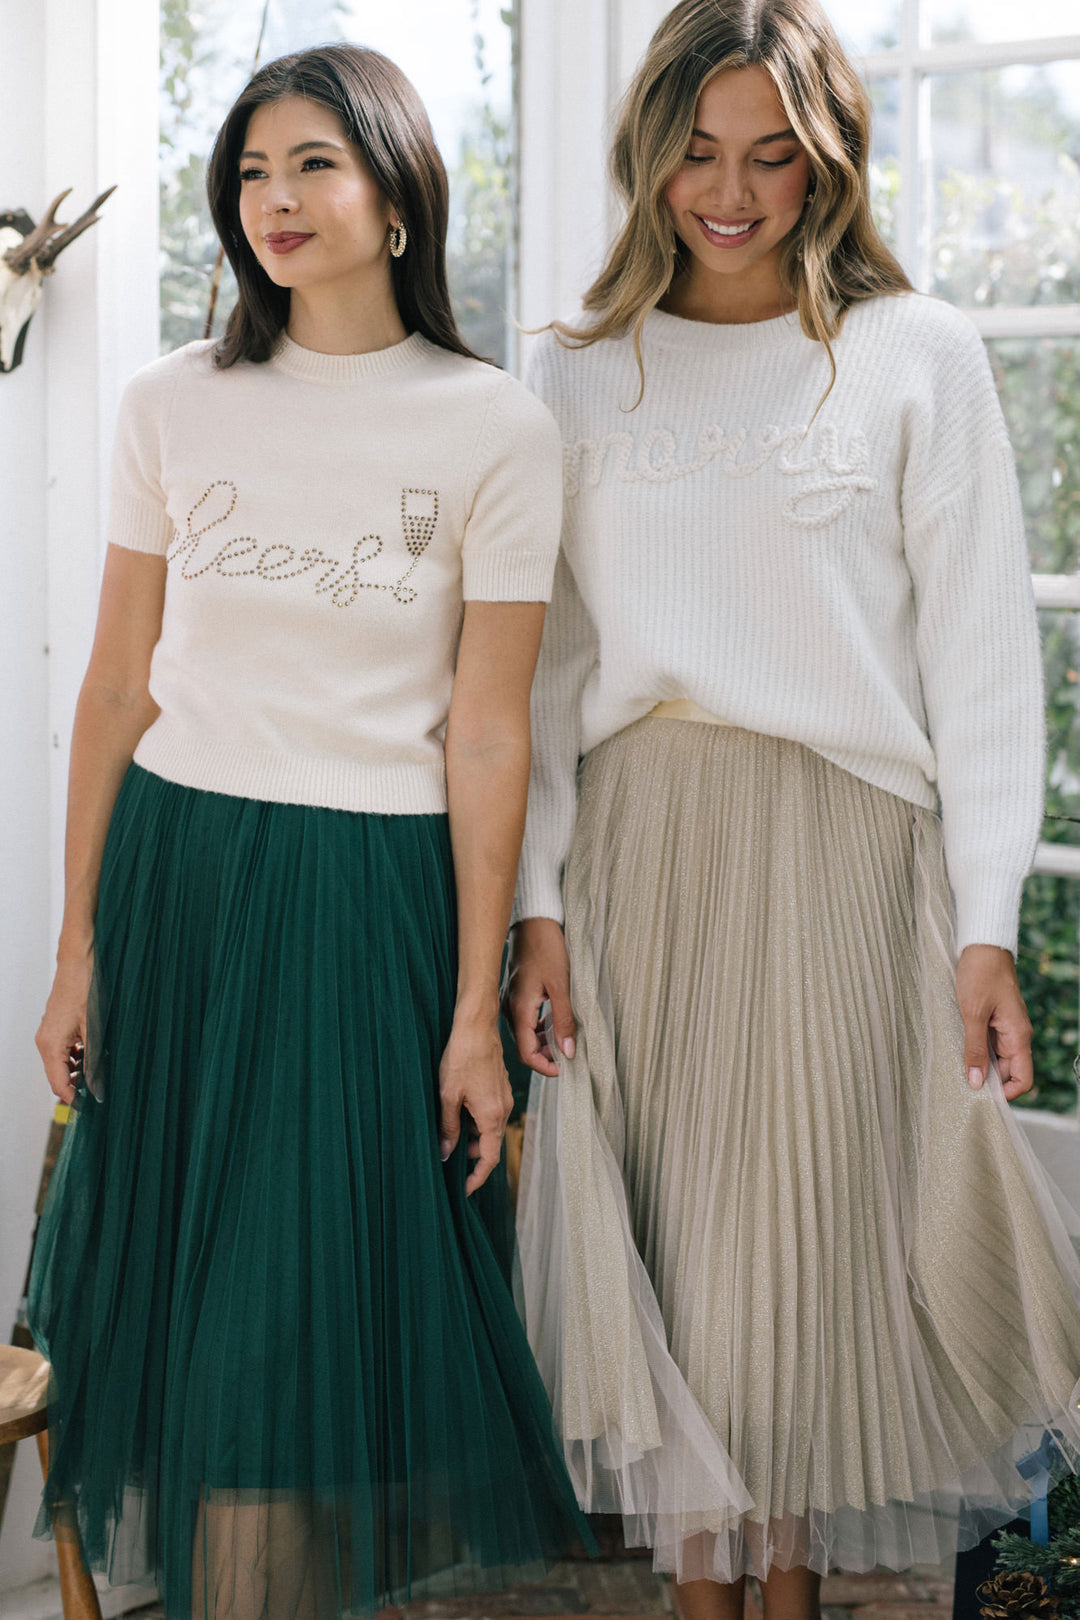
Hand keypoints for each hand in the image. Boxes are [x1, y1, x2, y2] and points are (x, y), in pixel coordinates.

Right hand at [36, 956, 92, 1103]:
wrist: (79, 964)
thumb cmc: (86, 991)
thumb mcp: (93, 1029)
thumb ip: (94, 1061)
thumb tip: (97, 1088)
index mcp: (50, 1046)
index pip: (58, 1084)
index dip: (73, 1099)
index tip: (91, 1108)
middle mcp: (45, 1042)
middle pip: (58, 1076)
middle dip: (77, 1085)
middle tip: (101, 1090)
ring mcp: (48, 1035)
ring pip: (61, 1064)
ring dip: (79, 1071)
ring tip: (101, 1071)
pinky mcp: (55, 1028)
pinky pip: (63, 1051)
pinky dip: (77, 1057)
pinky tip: (94, 1054)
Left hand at [438, 1010, 512, 1194]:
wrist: (477, 1027)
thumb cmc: (462, 1059)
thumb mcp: (448, 1096)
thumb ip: (449, 1127)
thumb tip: (447, 1153)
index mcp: (492, 1116)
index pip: (489, 1158)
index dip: (477, 1178)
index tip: (464, 1190)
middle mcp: (503, 1110)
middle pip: (490, 1144)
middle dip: (471, 1156)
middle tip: (447, 1157)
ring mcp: (503, 1097)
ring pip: (489, 1128)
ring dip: (472, 1136)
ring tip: (448, 1132)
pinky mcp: (499, 1087)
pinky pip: (490, 1113)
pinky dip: (476, 1120)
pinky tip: (457, 1111)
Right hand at [505, 917, 575, 1076]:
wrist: (533, 923)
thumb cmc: (547, 949)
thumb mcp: (562, 986)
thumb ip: (564, 1020)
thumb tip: (568, 1052)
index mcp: (519, 1010)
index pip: (526, 1054)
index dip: (544, 1066)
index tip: (563, 1069)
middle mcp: (510, 1009)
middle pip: (524, 1046)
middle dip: (546, 1055)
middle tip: (568, 1055)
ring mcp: (510, 1001)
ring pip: (525, 1034)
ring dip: (543, 1041)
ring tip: (565, 1040)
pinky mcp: (515, 994)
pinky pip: (524, 1020)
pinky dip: (539, 1028)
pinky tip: (554, 1022)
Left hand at [956, 943, 1033, 1101]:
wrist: (983, 947)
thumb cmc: (980, 974)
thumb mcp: (972, 1013)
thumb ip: (973, 1049)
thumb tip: (976, 1083)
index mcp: (1018, 1036)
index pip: (1023, 1079)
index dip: (1006, 1094)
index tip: (982, 1099)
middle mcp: (1015, 1036)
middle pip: (1008, 1073)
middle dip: (989, 1083)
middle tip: (962, 1087)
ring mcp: (1005, 1029)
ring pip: (996, 1060)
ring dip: (980, 1066)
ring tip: (957, 1070)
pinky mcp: (994, 1021)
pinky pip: (989, 1045)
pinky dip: (976, 1052)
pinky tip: (959, 1052)